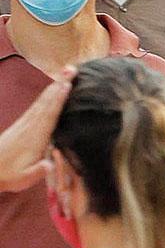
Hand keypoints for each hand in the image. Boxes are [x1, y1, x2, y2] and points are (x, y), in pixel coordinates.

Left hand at [0, 68, 73, 193]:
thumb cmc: (9, 174)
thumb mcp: (24, 178)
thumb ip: (37, 171)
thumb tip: (49, 165)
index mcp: (35, 137)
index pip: (49, 114)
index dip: (58, 99)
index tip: (68, 84)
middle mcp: (31, 126)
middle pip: (47, 101)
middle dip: (59, 84)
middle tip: (72, 69)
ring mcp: (26, 123)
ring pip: (43, 101)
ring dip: (54, 86)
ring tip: (66, 73)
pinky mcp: (23, 124)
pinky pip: (38, 105)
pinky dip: (48, 96)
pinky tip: (52, 90)